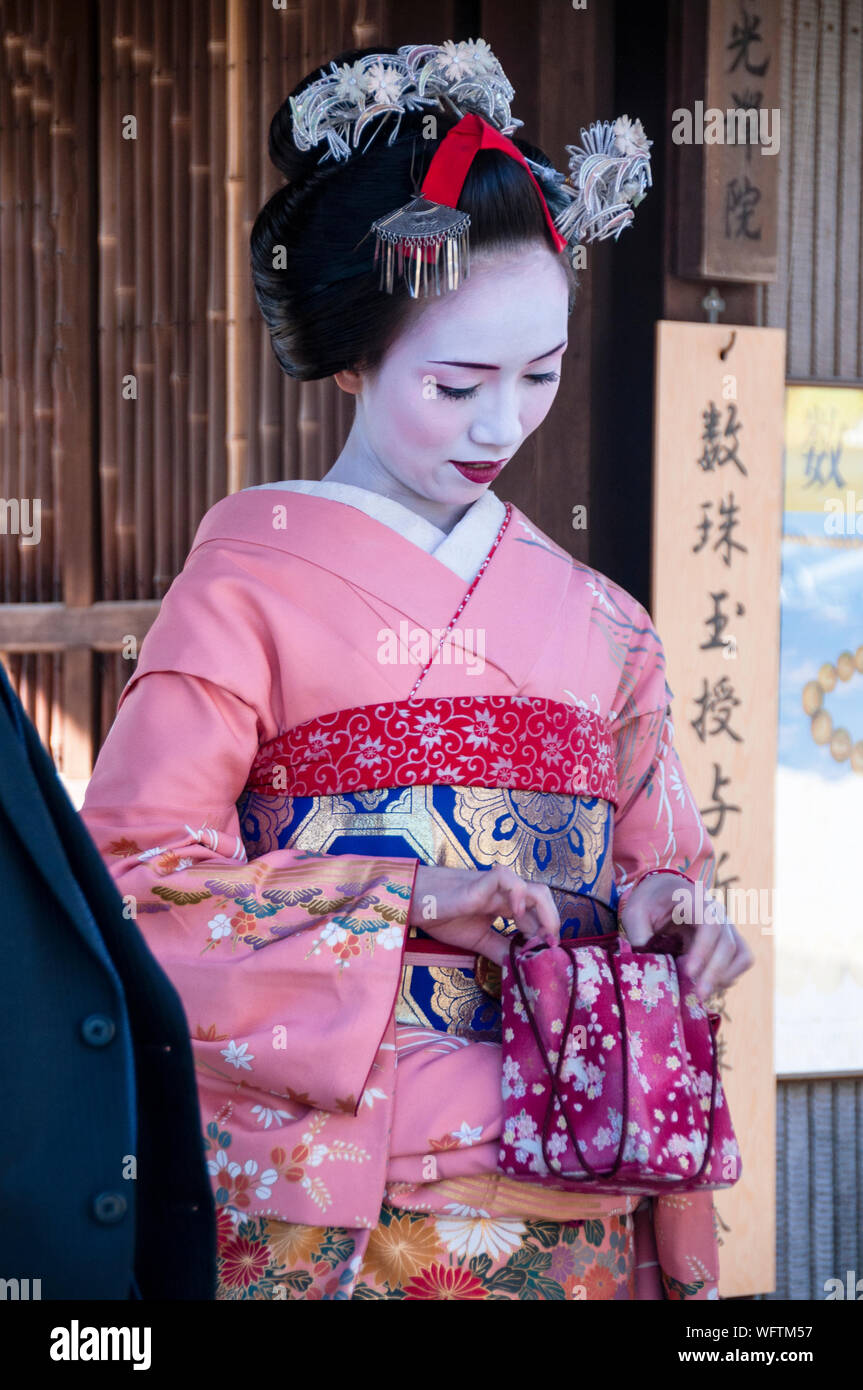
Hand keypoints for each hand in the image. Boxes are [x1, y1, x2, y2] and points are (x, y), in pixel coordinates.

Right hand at [408, 863, 560, 965]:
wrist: (415, 904)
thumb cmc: (443, 917)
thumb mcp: (476, 940)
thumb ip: (498, 949)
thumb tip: (518, 966)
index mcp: (505, 905)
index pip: (536, 913)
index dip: (547, 929)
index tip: (548, 950)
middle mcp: (505, 894)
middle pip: (543, 898)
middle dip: (552, 921)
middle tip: (548, 944)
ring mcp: (496, 887)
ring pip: (535, 888)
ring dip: (544, 913)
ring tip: (538, 934)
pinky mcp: (482, 881)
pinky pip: (508, 879)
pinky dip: (518, 895)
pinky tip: (514, 915)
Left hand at [619, 873, 753, 999]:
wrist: (664, 891)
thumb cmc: (649, 901)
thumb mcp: (635, 913)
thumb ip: (639, 936)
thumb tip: (647, 967)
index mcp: (695, 900)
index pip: (710, 925)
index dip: (702, 951)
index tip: (687, 971)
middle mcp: (718, 913)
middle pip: (728, 945)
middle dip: (714, 973)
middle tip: (697, 995)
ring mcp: (727, 927)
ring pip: (740, 955)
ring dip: (723, 977)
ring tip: (699, 991)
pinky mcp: (730, 941)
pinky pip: (741, 960)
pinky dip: (729, 976)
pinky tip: (706, 983)